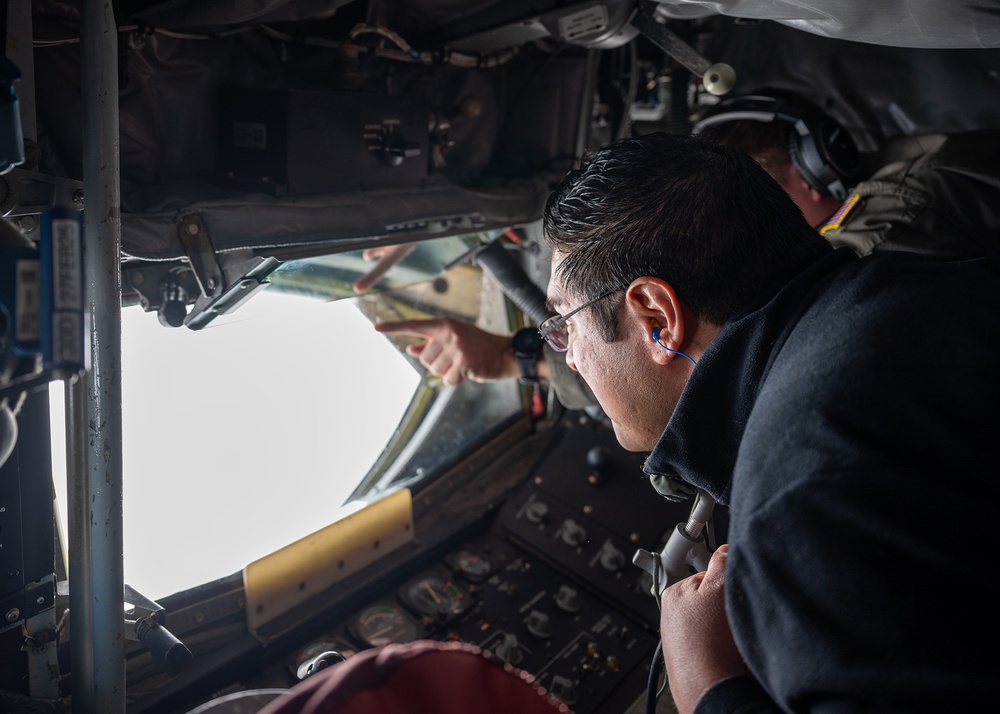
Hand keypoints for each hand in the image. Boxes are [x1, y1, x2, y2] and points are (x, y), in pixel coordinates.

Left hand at [374, 318, 520, 386]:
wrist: (505, 353)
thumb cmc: (478, 347)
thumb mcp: (454, 341)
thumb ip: (431, 344)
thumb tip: (410, 348)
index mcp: (444, 324)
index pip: (414, 325)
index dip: (393, 328)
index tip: (375, 328)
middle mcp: (449, 332)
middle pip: (424, 358)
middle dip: (438, 364)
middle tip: (457, 359)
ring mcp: (457, 345)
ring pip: (435, 370)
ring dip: (448, 373)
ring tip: (464, 365)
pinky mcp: (465, 360)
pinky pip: (448, 379)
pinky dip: (456, 381)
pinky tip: (469, 372)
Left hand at [660, 544, 748, 713]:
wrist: (710, 691)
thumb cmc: (709, 644)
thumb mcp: (718, 590)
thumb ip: (721, 565)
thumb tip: (724, 549)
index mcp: (673, 594)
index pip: (706, 574)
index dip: (726, 580)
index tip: (735, 588)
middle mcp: (672, 617)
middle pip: (710, 599)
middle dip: (726, 605)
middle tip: (734, 616)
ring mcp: (682, 641)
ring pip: (714, 623)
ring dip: (727, 627)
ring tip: (732, 638)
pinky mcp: (694, 661)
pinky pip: (715, 644)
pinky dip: (724, 646)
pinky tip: (729, 653)